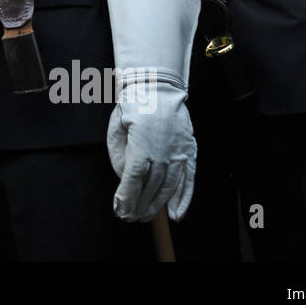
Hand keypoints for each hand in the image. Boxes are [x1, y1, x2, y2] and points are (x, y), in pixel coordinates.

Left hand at [107, 75, 195, 221]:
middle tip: (129, 217)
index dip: (127, 197)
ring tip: (145, 217)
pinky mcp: (189, 151)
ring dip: (157, 205)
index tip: (120, 210)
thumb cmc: (132, 107)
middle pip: (151, 187)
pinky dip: (183, 199)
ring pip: (168, 187)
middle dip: (139, 205)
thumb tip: (125, 179)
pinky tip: (176, 214)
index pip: (133, 180)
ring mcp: (179, 153)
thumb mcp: (116, 128)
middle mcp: (163, 152)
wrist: (158, 87)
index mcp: (142, 145)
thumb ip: (120, 156)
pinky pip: (189, 180)